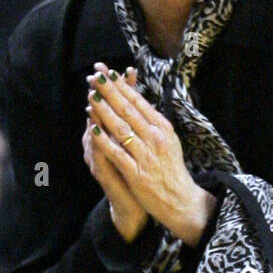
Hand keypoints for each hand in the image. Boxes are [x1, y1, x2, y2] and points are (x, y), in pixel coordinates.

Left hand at [85, 63, 216, 245]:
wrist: (181, 200)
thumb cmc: (171, 169)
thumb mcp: (168, 141)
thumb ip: (153, 123)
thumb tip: (137, 101)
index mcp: (163, 128)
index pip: (139, 102)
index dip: (122, 86)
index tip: (108, 72)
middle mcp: (156, 138)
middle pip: (129, 110)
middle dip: (110, 91)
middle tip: (95, 76)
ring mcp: (146, 156)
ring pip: (122, 128)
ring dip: (105, 111)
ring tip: (91, 96)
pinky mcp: (137, 173)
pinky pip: (118, 154)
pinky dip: (105, 141)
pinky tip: (93, 130)